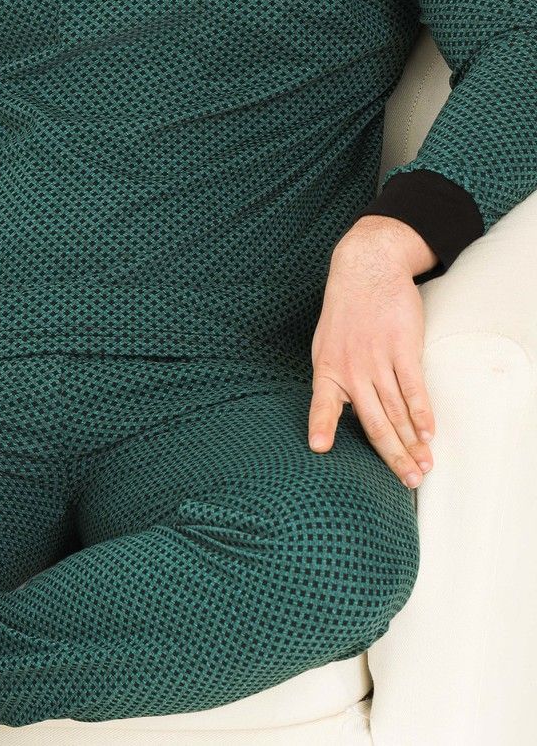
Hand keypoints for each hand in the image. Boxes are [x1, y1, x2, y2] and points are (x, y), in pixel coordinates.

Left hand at [308, 218, 435, 490]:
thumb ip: (333, 379)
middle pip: (374, 420)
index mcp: (327, 369)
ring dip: (413, 442)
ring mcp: (377, 357)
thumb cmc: (346, 312)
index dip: (322, 426)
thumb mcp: (326, 344)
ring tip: (424, 466)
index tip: (319, 447)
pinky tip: (429, 433)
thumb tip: (338, 412)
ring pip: (397, 409)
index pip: (322, 404)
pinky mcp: (402, 346)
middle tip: (408, 481)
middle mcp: (351, 367)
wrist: (366, 268)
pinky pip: (413, 386)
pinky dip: (422, 412)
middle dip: (392, 455)